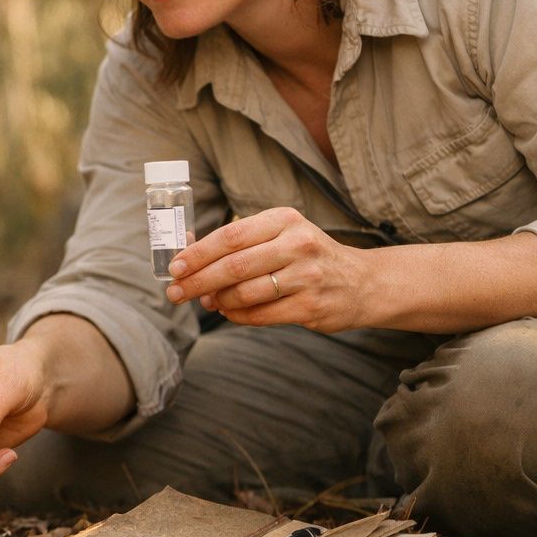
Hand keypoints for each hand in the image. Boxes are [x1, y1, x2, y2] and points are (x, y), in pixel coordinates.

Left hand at [164, 206, 373, 331]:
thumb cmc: (308, 256)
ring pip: (244, 293)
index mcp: (285, 220)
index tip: (175, 267)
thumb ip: (239, 242)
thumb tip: (187, 254)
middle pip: (233, 266)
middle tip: (176, 292)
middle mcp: (298, 244)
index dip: (198, 253)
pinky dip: (236, 315)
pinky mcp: (311, 307)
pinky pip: (259, 315)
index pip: (230, 236)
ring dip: (217, 300)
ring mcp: (307, 277)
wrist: (362, 282)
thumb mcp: (281, 234)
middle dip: (197, 281)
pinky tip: (228, 311)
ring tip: (206, 301)